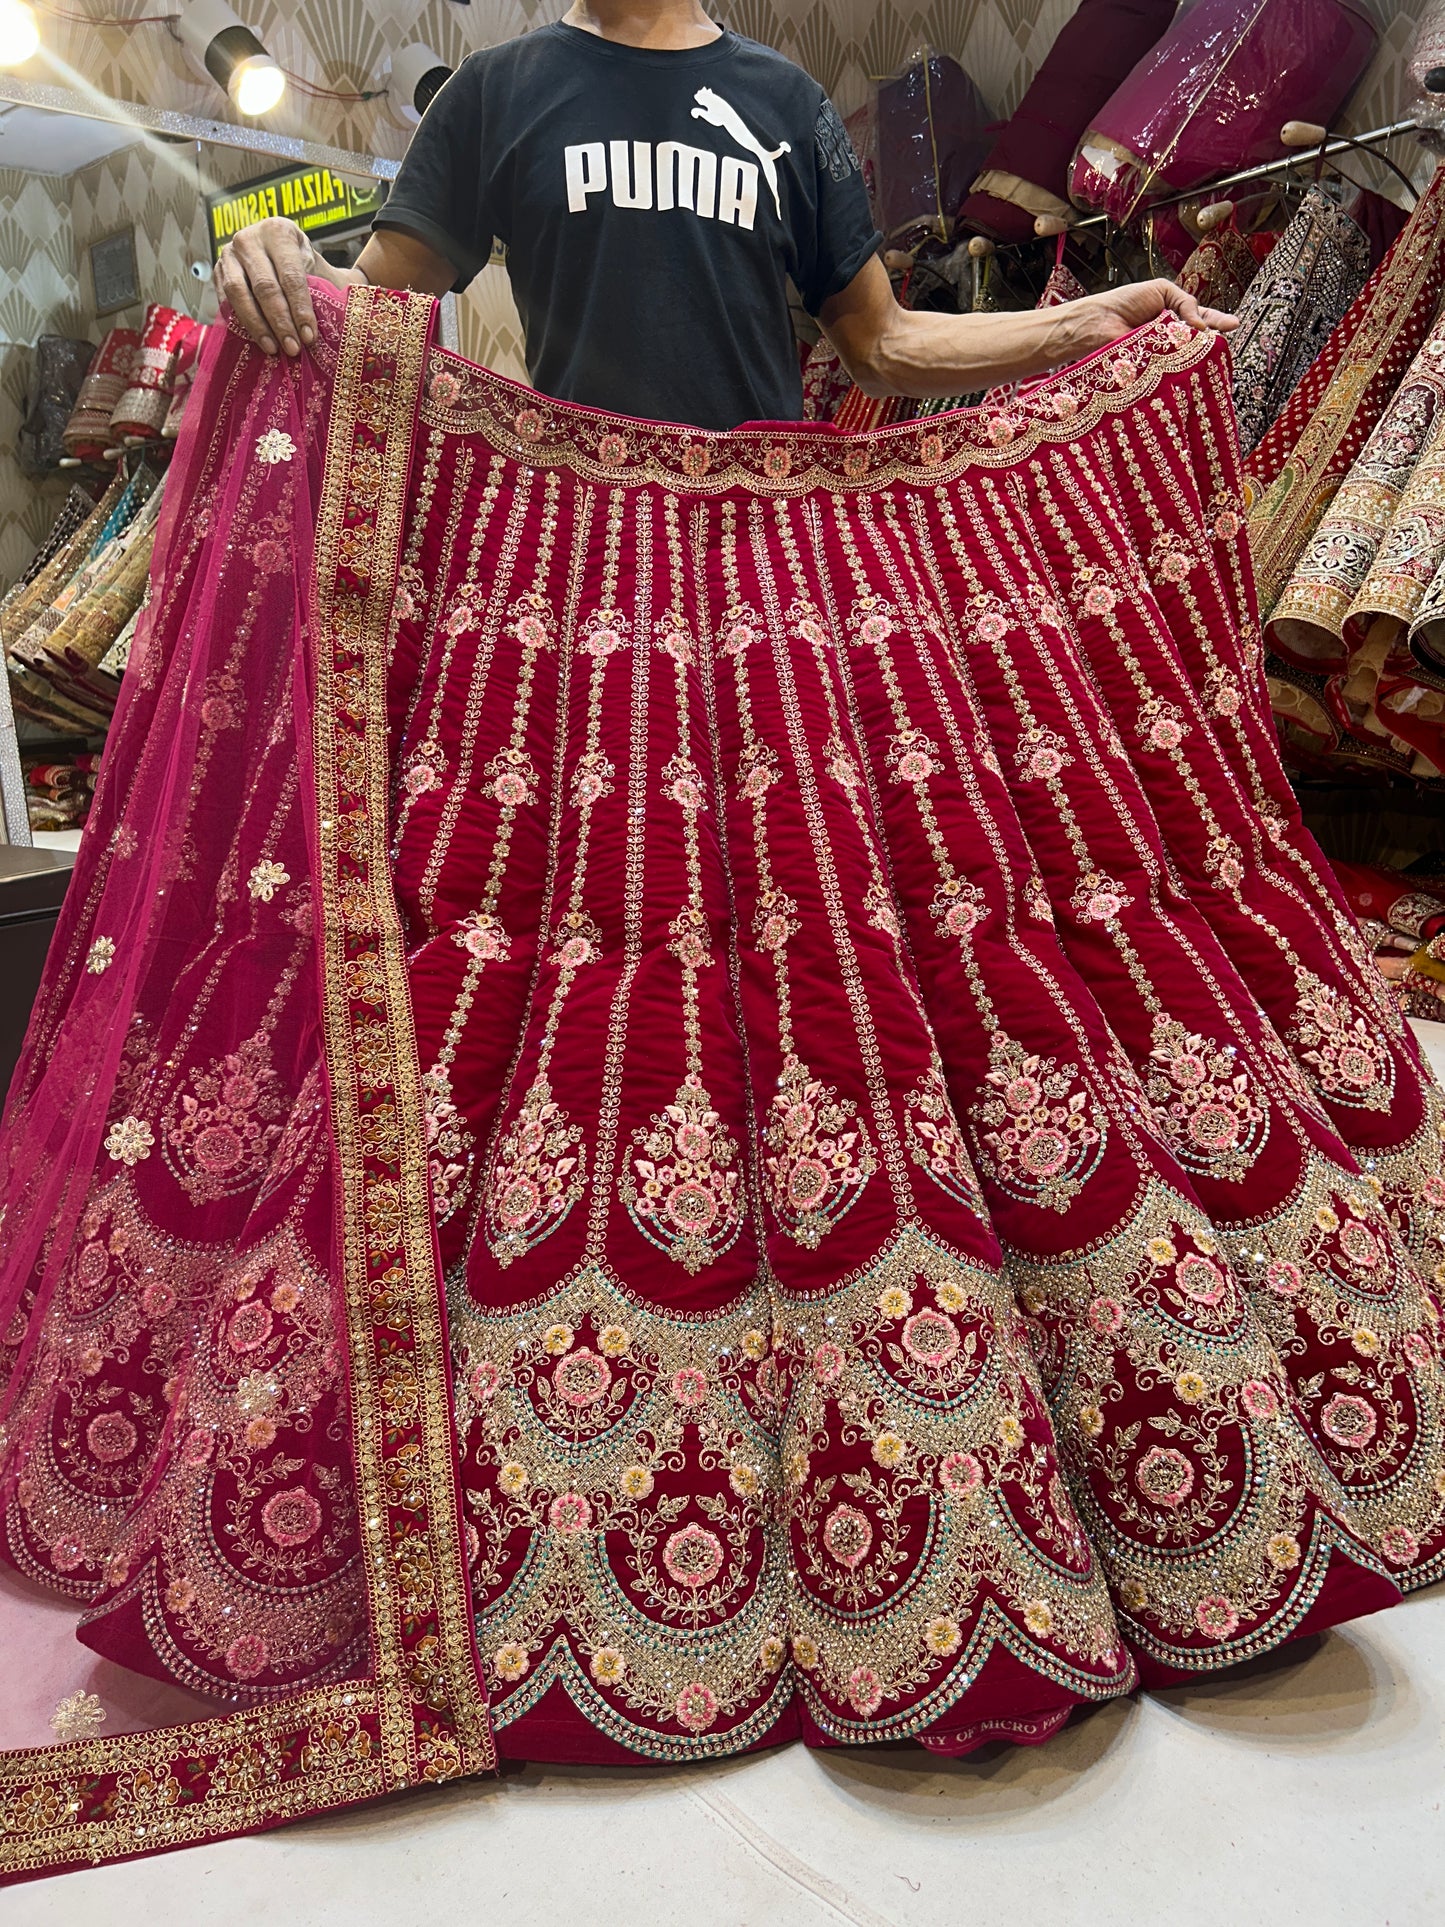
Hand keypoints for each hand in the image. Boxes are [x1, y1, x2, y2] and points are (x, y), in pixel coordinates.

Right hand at [214, 217, 319, 356]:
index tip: (309, 337)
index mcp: (279, 232)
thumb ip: (320, 292)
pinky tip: (255, 339)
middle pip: (264, 287)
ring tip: (273, 348)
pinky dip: (240, 322)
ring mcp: (229, 254)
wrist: (281, 255)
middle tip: (292, 348)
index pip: (290, 276)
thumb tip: (316, 332)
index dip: (300, 309)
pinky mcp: (217, 271)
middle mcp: (249, 238)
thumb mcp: (317, 269)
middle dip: (280, 322)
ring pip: (239, 293)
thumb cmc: (304, 266)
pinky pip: (225, 300)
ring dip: (257, 325)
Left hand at [1074, 277, 1237, 355]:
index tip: (1234, 325)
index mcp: (1176, 316)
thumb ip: (1186, 303)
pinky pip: (1171, 370)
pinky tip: (1182, 361)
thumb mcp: (1161, 291)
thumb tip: (1202, 326)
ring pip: (1187, 358)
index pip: (1203, 320)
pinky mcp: (1153, 372)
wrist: (1098, 321)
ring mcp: (1163, 356)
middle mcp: (1172, 338)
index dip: (1218, 323)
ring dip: (1195, 353)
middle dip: (1211, 342)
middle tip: (1221, 342)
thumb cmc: (1125, 302)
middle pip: (1199, 342)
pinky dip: (1177, 365)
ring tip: (1202, 348)